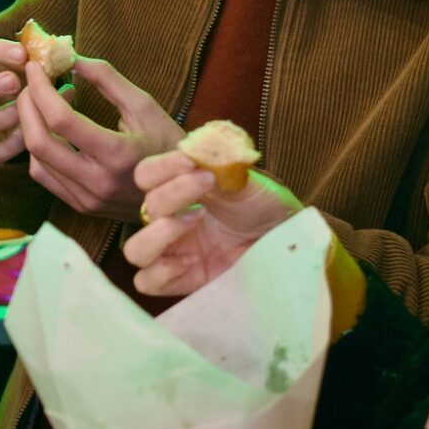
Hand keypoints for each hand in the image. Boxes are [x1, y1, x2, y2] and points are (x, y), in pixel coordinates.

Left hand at [16, 58, 183, 218]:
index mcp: (117, 154)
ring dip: (31, 125)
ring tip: (48, 101)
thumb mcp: (144, 105)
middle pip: (38, 142)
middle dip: (26, 105)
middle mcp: (97, 182)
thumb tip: (69, 56)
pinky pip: (44, 176)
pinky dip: (39, 148)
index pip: (61, 120)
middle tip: (32, 82)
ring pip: (36, 160)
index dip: (41, 89)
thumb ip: (106, 78)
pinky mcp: (80, 206)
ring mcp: (86, 199)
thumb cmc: (168, 143)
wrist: (183, 192)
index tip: (35, 66)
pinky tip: (53, 130)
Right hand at [122, 151, 303, 295]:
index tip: (189, 161)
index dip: (161, 167)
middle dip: (172, 192)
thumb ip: (221, 164)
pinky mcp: (184, 282)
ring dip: (158, 233)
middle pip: (145, 207)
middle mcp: (172, 220)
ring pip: (135, 249)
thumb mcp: (248, 181)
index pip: (147, 175)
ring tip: (192, 220)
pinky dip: (159, 272)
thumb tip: (201, 146)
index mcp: (180, 191)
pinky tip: (185, 262)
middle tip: (205, 184)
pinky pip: (147, 282)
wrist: (293, 244)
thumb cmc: (269, 209)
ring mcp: (177, 253)